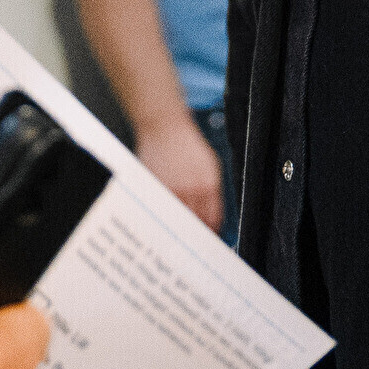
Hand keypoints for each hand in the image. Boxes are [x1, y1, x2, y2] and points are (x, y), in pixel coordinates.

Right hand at [138, 113, 223, 232]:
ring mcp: (171, 188)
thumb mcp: (209, 165)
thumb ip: (211, 191)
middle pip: (195, 223)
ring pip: (177, 218)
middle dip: (195, 234)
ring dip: (178, 228)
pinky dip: (163, 214)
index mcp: (209, 184)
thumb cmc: (186, 143)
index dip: (211, 232)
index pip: (213, 219)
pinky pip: (161, 208)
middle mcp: (191, 189)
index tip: (209, 237)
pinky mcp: (155, 186)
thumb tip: (211, 213)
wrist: (164, 126)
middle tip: (193, 241)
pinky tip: (163, 217)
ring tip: (177, 234)